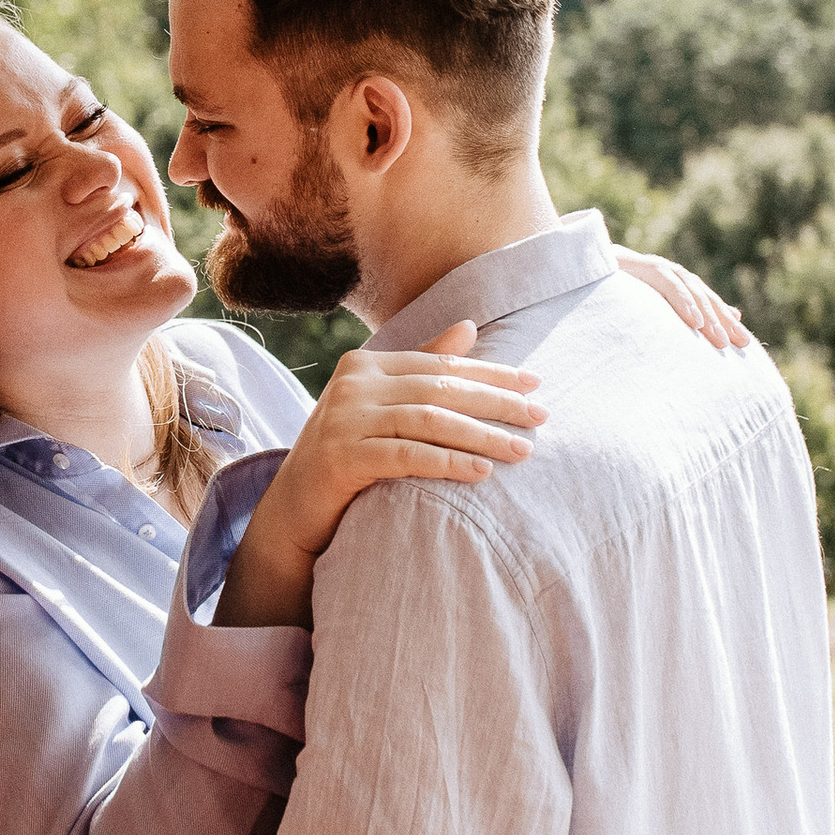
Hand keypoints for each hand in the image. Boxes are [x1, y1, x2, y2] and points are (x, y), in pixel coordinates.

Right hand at [218, 320, 541, 628]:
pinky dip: (448, 462)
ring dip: (481, 435)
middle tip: (541, 417)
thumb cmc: (348, 454)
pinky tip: (481, 471)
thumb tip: (470, 326)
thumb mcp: (382, 406)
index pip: (440, 364)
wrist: (293, 508)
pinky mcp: (340, 458)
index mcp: (365, 363)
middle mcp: (352, 384)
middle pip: (439, 389)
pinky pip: (407, 456)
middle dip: (495, 403)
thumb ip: (422, 366)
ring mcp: (343, 420)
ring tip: (522, 450)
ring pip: (428, 420)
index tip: (535, 385)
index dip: (490, 373)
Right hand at [615, 252, 752, 347]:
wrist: (583, 266)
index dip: (725, 321)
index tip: (744, 343)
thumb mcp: (646, 307)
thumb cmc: (613, 290)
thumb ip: (674, 312)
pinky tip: (694, 321)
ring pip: (693, 291)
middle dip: (723, 321)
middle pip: (706, 297)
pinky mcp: (645, 267)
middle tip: (741, 344)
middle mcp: (672, 274)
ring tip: (718, 337)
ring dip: (707, 315)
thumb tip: (711, 323)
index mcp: (675, 284)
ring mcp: (660, 268)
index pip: (708, 302)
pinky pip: (670, 285)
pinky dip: (684, 302)